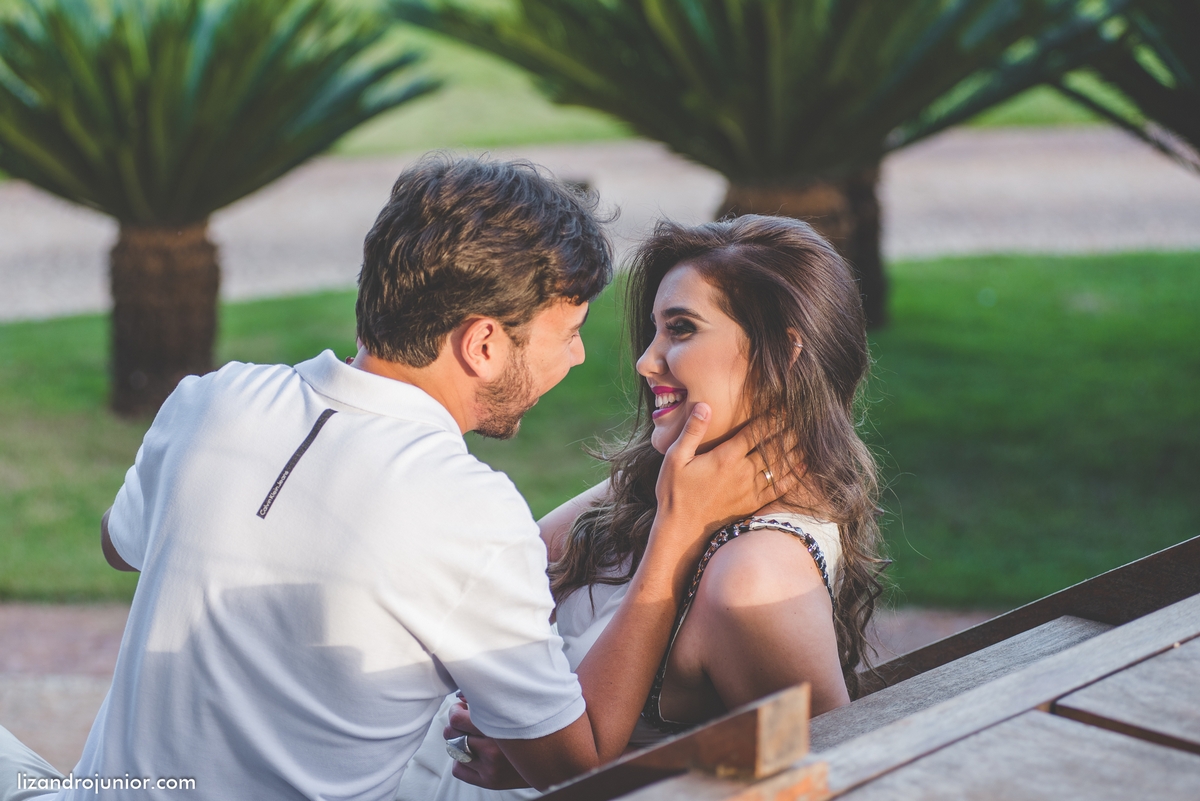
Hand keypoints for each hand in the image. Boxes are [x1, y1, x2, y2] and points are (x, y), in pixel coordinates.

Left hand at [442, 699, 529, 789]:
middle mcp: (494, 750)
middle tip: (461, 722)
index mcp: (501, 728)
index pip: (457, 719)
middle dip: (454, 726)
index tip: (461, 709)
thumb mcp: (517, 710)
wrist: (556, 759)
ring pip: (454, 751)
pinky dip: (461, 761)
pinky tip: (474, 755)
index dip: (455, 711)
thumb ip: (490, 702)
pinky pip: (458, 769)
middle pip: (452, 734)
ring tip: (472, 738)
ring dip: (458, 743)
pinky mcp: (490, 782)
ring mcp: (491, 768)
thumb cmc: (533, 728)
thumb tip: (461, 697)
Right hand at [655, 404, 793, 545]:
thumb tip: (705, 406)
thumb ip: (692, 431)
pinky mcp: (752, 504)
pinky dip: (793, 476)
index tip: (784, 404)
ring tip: (809, 436)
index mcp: (725, 457)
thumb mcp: (674, 458)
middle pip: (772, 447)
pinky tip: (803, 467)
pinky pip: (778, 488)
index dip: (771, 417)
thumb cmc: (674, 493)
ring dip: (795, 450)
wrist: (680, 532)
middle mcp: (742, 472)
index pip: (754, 432)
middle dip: (788, 430)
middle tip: (803, 417)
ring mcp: (750, 490)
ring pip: (779, 466)